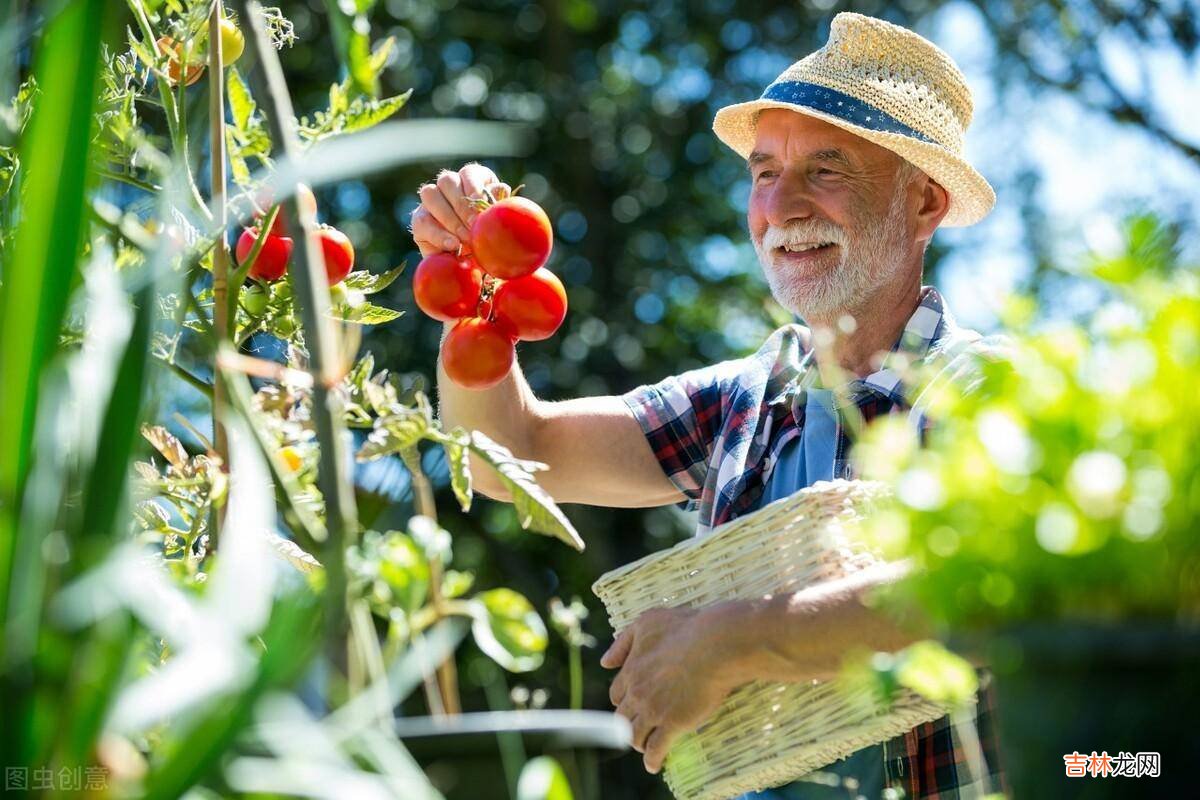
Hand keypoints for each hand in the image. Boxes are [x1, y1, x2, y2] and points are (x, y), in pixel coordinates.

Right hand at [410, 162, 509, 256]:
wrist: (473, 263)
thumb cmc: (491, 239)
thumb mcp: (497, 223)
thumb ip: (497, 205)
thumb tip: (500, 188)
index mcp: (472, 181)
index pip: (469, 173)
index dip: (473, 187)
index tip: (480, 205)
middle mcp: (449, 186)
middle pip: (447, 180)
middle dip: (461, 205)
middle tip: (473, 225)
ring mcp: (431, 202)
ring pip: (429, 193)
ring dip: (448, 217)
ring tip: (463, 238)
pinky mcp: (419, 220)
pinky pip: (422, 221)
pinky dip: (438, 234)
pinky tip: (452, 245)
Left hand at [600, 604, 745, 774]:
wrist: (714, 644)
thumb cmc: (685, 628)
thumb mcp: (647, 623)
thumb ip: (623, 642)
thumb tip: (604, 662)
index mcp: (631, 670)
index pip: (617, 694)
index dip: (624, 700)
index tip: (632, 704)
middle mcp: (637, 692)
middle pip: (622, 717)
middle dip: (627, 724)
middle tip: (636, 729)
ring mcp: (653, 709)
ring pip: (635, 735)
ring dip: (637, 743)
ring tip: (644, 748)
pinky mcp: (672, 723)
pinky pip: (656, 748)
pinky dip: (652, 759)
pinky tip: (654, 764)